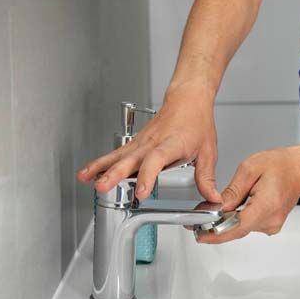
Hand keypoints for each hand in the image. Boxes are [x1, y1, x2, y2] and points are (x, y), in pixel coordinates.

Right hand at [76, 83, 220, 201]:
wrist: (188, 99)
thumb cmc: (197, 122)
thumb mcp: (208, 153)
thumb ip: (207, 179)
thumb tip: (213, 199)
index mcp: (171, 144)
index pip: (156, 161)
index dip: (148, 176)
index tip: (142, 191)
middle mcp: (152, 143)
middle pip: (130, 159)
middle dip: (114, 174)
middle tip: (102, 187)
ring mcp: (141, 142)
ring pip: (118, 155)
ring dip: (101, 167)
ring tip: (86, 180)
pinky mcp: (135, 143)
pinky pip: (116, 154)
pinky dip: (101, 162)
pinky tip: (88, 173)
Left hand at [195, 145, 299, 243]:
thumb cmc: (280, 165)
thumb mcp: (250, 169)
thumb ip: (233, 191)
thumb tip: (218, 207)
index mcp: (266, 205)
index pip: (237, 227)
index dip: (216, 234)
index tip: (201, 236)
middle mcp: (271, 219)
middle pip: (237, 228)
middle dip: (218, 222)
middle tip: (205, 211)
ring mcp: (272, 225)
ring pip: (242, 227)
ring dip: (230, 218)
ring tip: (232, 199)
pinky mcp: (271, 225)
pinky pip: (249, 225)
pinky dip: (240, 218)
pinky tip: (241, 204)